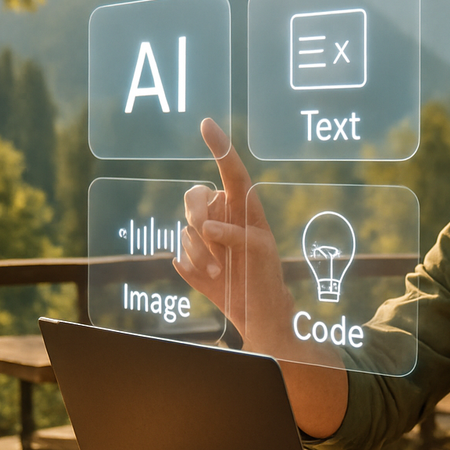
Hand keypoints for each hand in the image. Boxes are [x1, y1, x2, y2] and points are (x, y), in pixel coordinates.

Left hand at [174, 118, 347, 437]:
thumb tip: (178, 245)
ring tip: (213, 274)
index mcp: (239, 218)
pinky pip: (228, 231)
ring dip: (195, 248)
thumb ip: (192, 252)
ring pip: (203, 218)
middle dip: (189, 214)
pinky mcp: (263, 248)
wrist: (270, 326)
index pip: (228, 176)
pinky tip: (210, 245)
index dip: (220, 148)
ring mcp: (257, 232)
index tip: (206, 123)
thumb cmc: (238, 297)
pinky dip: (217, 235)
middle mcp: (249, 219)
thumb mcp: (207, 274)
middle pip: (202, 193)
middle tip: (200, 243)